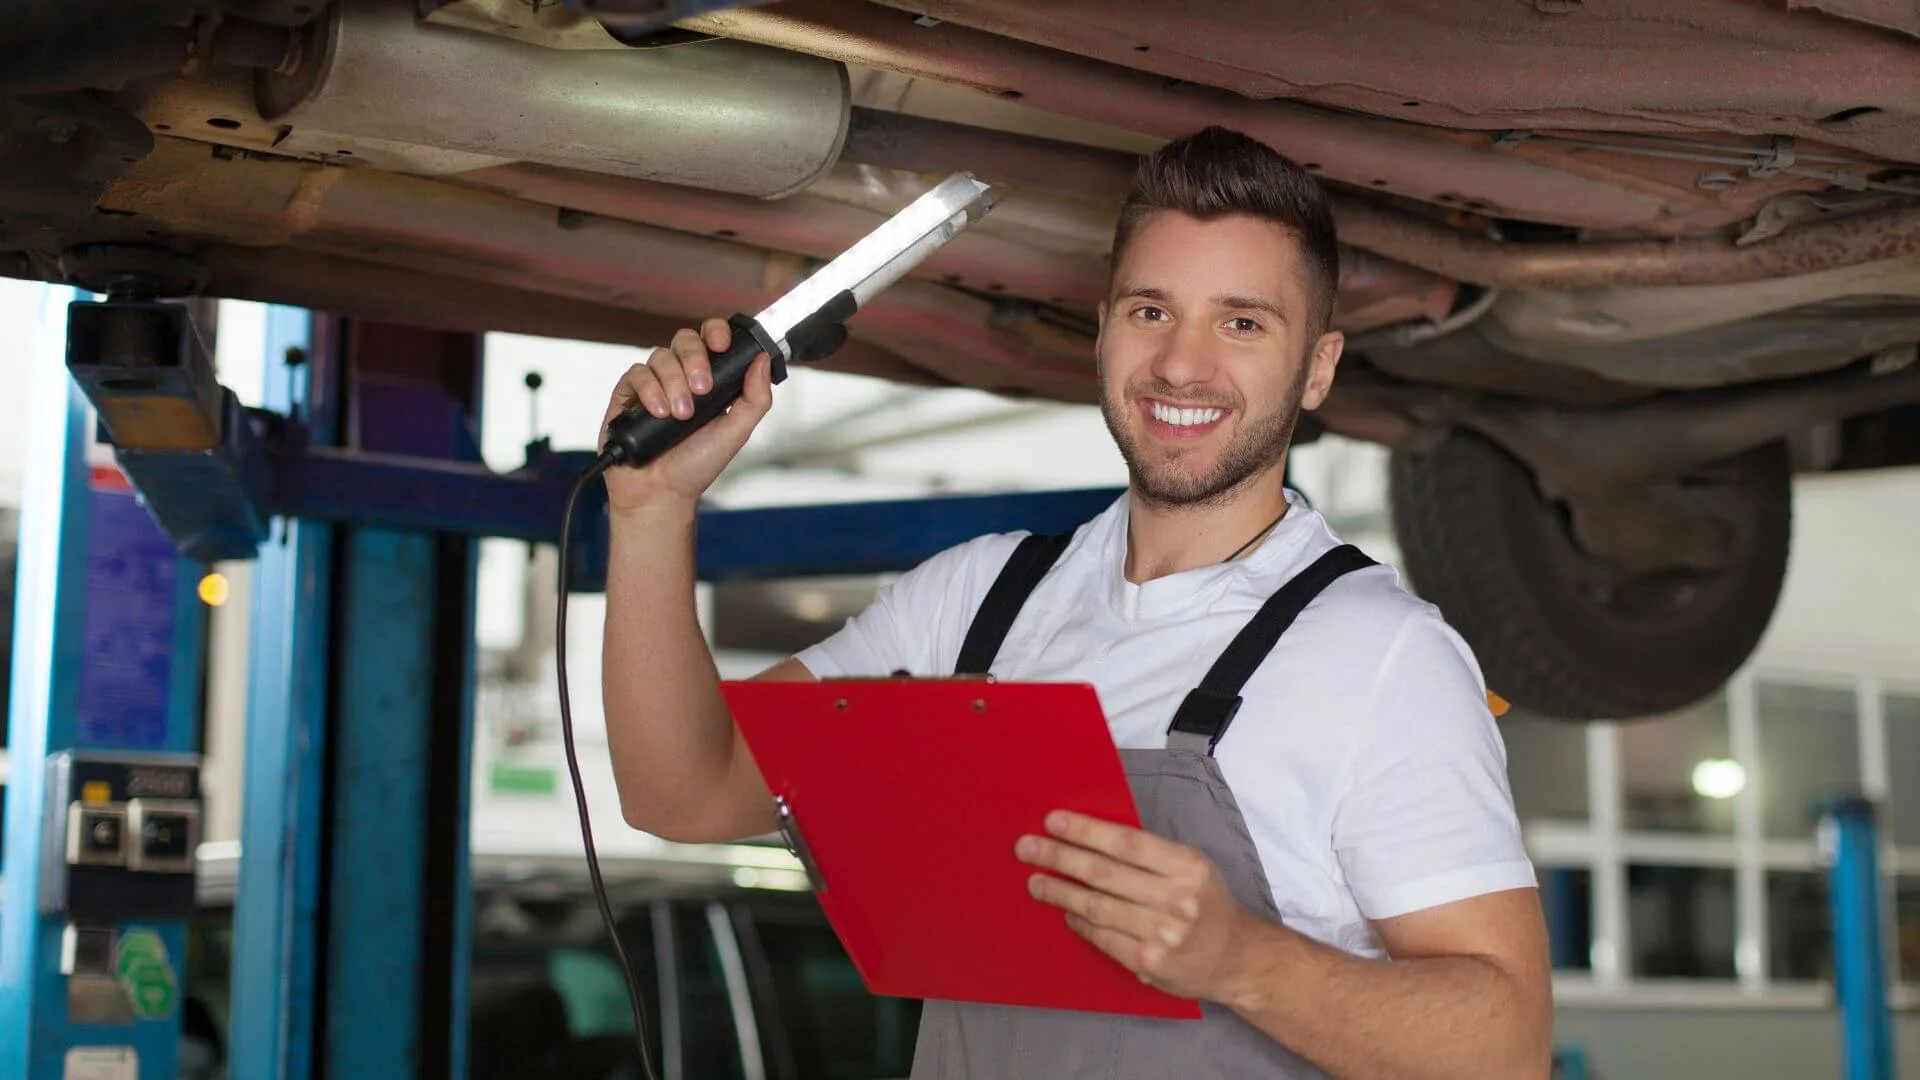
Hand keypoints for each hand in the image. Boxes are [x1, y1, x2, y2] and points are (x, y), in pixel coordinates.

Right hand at [600, 318, 775, 513]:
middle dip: (695, 360)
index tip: (721, 345)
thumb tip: (763, 361)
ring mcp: (654, 383)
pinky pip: (636, 374)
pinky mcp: (627, 394)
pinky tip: (658, 413)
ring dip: (674, 383)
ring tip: (680, 415)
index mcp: (709, 381)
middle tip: (702, 390)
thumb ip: (756, 398)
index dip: (716, 333)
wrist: (661, 493)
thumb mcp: (736, 433)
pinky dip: (650, 390)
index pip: (712, 340)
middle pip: (685, 340)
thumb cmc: (697, 466)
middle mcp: (681, 376)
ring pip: (661, 356)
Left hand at [1016, 810, 1255, 1002]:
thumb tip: (1091, 839)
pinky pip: (1103, 937)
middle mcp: (1175, 899)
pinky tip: (1066, 912)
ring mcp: (1160, 933)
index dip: (1085, 830)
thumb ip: (1151, 855)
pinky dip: (1080, 923)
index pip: (1126, 842)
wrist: (1235, 958)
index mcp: (1186, 866)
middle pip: (1104, 873)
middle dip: (1060, 857)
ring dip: (1061, 892)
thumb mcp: (1191, 868)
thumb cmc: (1207, 904)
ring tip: (1036, 883)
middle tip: (1027, 848)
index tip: (1053, 821)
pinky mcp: (1148, 962)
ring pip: (1097, 906)